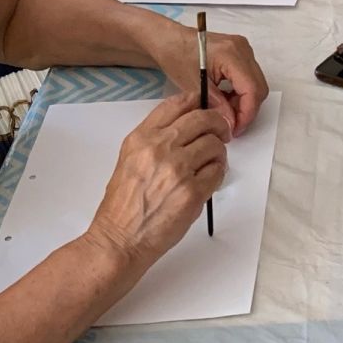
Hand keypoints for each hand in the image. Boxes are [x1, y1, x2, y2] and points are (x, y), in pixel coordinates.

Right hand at [82, 92, 228, 268]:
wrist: (119, 240)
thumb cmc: (123, 206)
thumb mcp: (129, 159)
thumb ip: (155, 140)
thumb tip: (187, 127)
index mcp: (142, 137)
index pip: (178, 103)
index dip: (198, 102)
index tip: (206, 108)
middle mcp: (160, 148)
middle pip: (204, 119)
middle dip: (218, 124)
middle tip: (222, 133)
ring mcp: (178, 169)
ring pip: (215, 144)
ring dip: (219, 152)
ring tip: (211, 163)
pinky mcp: (193, 191)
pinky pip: (218, 171)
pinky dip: (218, 174)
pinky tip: (208, 181)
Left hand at [150, 21, 269, 135]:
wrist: (171, 40)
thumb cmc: (177, 57)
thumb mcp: (194, 85)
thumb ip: (216, 104)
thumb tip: (231, 124)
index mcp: (231, 54)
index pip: (252, 89)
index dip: (247, 113)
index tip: (235, 129)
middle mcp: (243, 50)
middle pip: (258, 87)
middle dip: (247, 110)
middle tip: (230, 125)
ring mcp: (244, 50)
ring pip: (256, 84)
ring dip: (244, 102)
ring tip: (225, 112)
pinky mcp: (241, 53)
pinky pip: (249, 78)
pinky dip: (241, 93)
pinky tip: (225, 99)